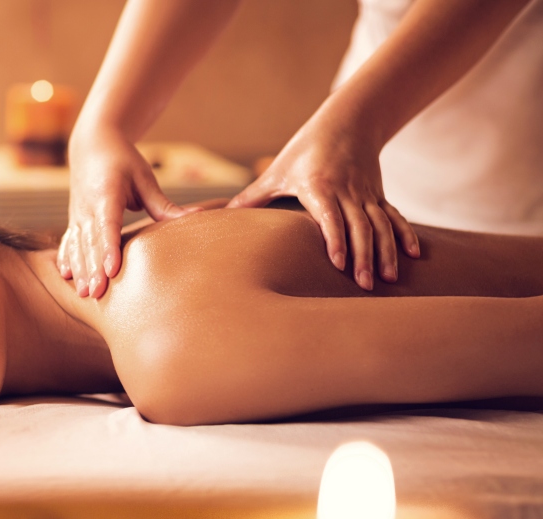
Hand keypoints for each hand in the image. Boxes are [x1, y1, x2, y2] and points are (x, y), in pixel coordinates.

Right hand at [60, 128, 192, 297]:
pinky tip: (66, 276)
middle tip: (98, 293)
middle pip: (90, 242)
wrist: (91, 145)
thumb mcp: (144, 178)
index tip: (111, 270)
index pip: (107, 225)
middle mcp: (87, 206)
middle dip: (92, 269)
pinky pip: (68, 242)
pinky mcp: (74, 219)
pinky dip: (66, 259)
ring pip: (77, 246)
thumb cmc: (123, 160)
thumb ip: (163, 204)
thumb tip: (198, 217)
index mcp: (106, 193)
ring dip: (80, 270)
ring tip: (85, 293)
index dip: (109, 249)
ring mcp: (78, 214)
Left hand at [226, 116, 419, 289]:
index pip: (330, 216)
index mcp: (319, 186)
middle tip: (364, 286)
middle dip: (363, 257)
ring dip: (386, 252)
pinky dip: (404, 235)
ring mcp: (366, 193)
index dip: (336, 240)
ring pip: (380, 225)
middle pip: (358, 227)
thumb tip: (214, 217)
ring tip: (390, 279)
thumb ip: (251, 197)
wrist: (347, 120)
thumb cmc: (304, 149)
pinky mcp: (378, 195)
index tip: (338, 264)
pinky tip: (415, 256)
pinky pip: (394, 217)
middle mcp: (347, 190)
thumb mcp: (275, 171)